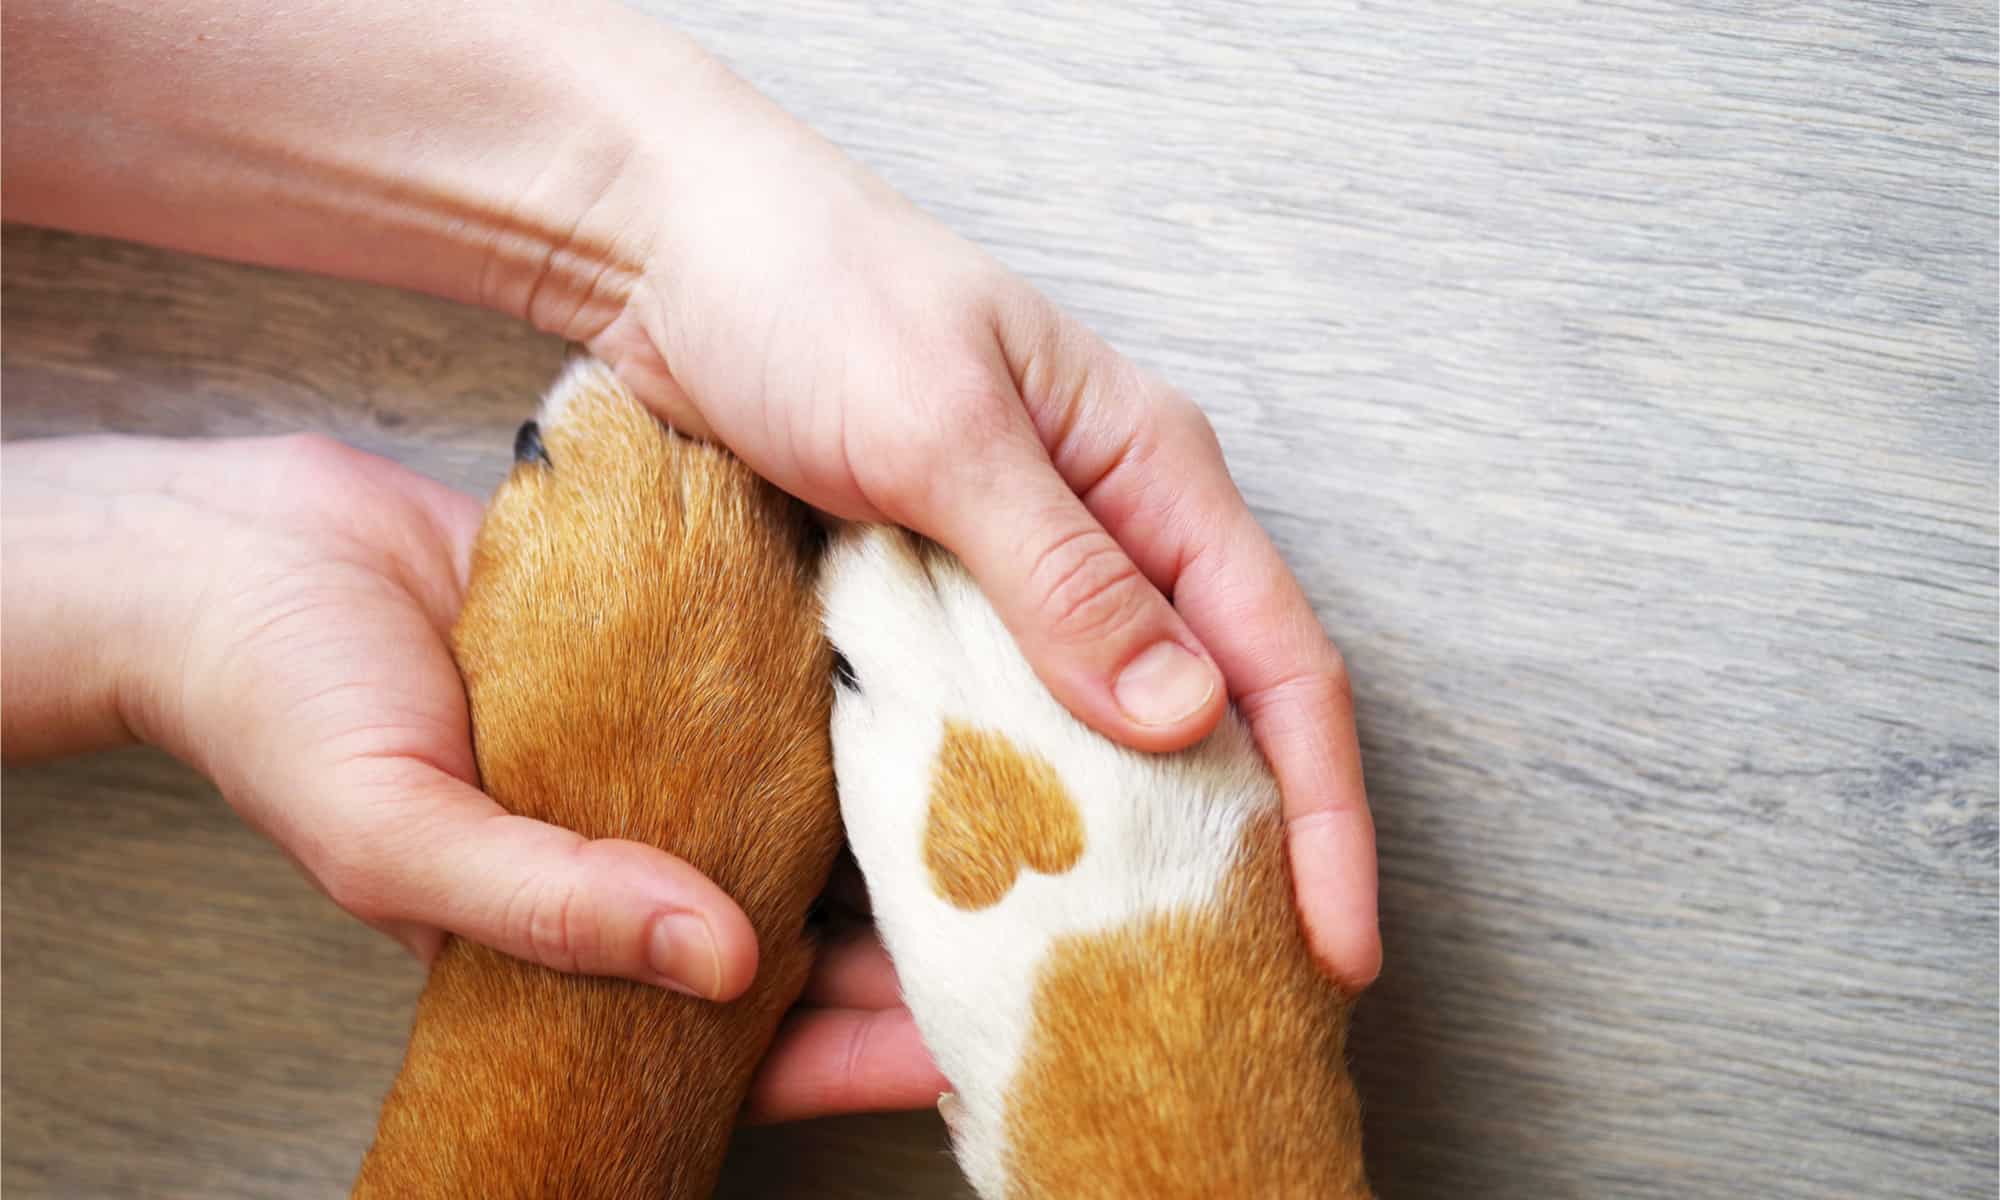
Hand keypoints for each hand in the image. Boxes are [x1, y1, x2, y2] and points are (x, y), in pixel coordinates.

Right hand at [0, 433, 941, 1120]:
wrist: (243, 555)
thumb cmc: (287, 715)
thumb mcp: (400, 839)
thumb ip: (552, 905)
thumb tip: (719, 962)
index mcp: (573, 940)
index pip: (733, 1036)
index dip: (843, 1055)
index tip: (958, 1049)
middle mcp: (632, 853)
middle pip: (800, 932)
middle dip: (907, 946)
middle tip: (1036, 935)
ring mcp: (654, 756)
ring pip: (802, 819)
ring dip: (896, 826)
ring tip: (1018, 823)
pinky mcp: (666, 655)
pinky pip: (772, 700)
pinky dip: (842, 709)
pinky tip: (930, 691)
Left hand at [579, 56, 1380, 988]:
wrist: (661, 252)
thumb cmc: (812, 290)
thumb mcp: (941, 425)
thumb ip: (1063, 574)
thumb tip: (1193, 721)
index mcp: (1152, 477)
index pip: (1280, 662)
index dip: (1324, 813)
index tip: (1338, 951)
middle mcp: (1103, 542)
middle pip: (1213, 723)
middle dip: (1244, 862)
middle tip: (1243, 1006)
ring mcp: (1011, 588)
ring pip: (1098, 748)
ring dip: (1118, 862)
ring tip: (1121, 989)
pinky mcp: (924, 617)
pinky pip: (988, 741)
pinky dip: (1005, 824)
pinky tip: (990, 909)